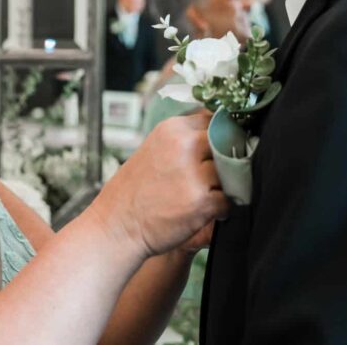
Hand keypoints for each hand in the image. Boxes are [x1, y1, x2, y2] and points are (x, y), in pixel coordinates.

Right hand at [88, 109, 228, 260]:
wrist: (117, 225)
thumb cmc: (134, 191)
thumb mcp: (154, 149)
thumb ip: (183, 141)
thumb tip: (218, 135)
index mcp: (172, 129)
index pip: (214, 120)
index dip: (220, 136)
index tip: (219, 150)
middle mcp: (184, 145)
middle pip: (227, 145)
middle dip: (225, 161)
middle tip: (212, 177)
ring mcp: (194, 173)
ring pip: (230, 173)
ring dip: (223, 186)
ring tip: (205, 196)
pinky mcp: (202, 201)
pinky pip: (228, 200)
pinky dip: (221, 209)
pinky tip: (205, 212)